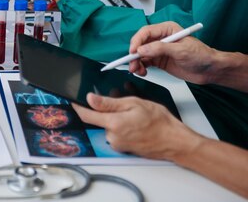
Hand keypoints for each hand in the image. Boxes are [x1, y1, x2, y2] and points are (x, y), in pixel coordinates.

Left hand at [73, 93, 201, 160]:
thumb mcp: (133, 104)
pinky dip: (122, 127)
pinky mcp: (123, 148)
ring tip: (135, 117)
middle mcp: (112, 137)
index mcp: (113, 124)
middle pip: (99, 120)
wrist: (174, 141)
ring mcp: (118, 144)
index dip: (78, 106)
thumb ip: (109, 103)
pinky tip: (136, 125)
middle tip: (125, 106)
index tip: (73, 100)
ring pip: (109, 126)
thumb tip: (90, 98)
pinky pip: (116, 134)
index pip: (86, 115)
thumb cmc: (159, 122)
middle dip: (107, 111)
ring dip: (116, 120)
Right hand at [128, 22, 219, 84]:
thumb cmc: (201, 55)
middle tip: (132, 65)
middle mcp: (161, 38)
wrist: (210, 70)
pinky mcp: (159, 60)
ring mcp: (159, 50)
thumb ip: (160, 49)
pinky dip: (141, 67)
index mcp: (167, 29)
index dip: (137, 41)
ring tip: (138, 71)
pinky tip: (143, 72)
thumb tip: (142, 50)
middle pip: (140, 44)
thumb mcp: (180, 50)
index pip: (146, 32)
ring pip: (141, 54)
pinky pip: (145, 62)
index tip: (132, 52)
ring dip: (136, 62)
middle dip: (134, 54)